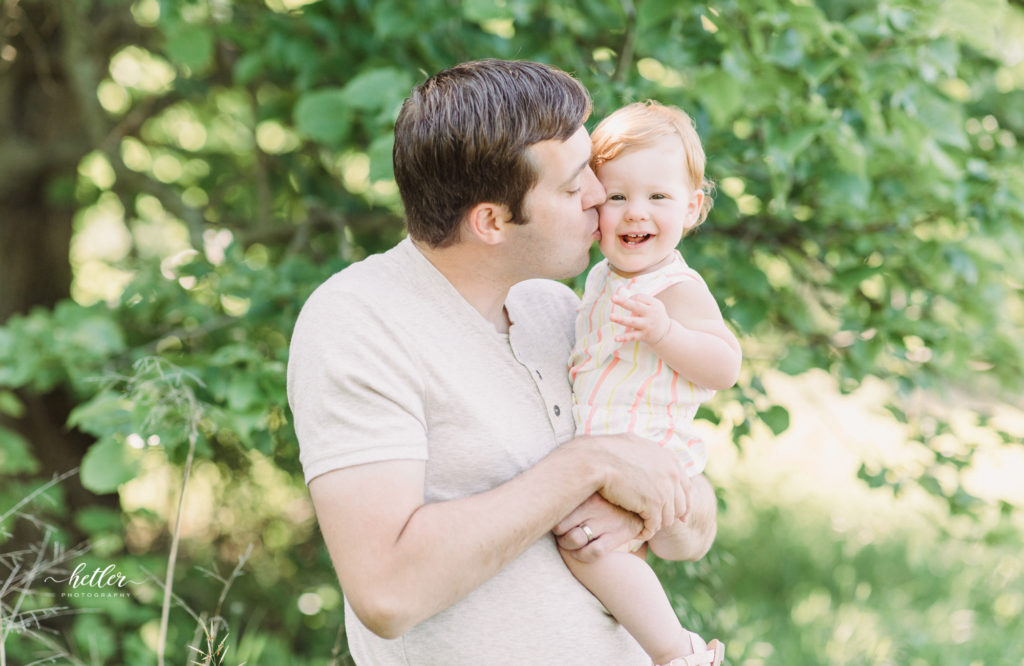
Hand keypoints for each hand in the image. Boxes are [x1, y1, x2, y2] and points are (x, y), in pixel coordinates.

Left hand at [553, 494, 642, 561]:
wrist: (642, 504)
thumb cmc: (607, 496)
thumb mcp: (592, 487)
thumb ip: (573, 488)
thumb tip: (543, 484)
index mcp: (586, 488)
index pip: (556, 505)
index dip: (551, 518)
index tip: (553, 520)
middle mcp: (596, 503)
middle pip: (560, 525)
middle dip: (558, 533)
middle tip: (560, 533)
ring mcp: (608, 519)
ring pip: (574, 539)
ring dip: (567, 545)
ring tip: (568, 543)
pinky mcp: (620, 533)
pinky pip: (593, 552)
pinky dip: (582, 555)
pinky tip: (580, 552)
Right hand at [572, 433, 690, 541]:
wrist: (596, 459)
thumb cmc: (608, 451)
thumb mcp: (636, 445)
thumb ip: (650, 455)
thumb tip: (653, 456)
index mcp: (671, 459)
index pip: (685, 487)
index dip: (681, 502)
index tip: (678, 514)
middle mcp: (672, 474)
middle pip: (680, 505)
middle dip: (669, 515)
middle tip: (655, 522)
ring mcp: (665, 490)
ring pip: (668, 518)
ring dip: (655, 524)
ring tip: (643, 526)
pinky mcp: (654, 504)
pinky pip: (654, 526)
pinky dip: (646, 531)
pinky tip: (638, 533)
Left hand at [610, 293, 671, 344]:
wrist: (666, 333)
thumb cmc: (655, 315)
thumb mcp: (655, 305)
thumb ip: (642, 300)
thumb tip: (626, 299)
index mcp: (653, 305)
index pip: (639, 298)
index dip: (630, 298)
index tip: (626, 300)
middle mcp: (651, 314)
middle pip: (636, 307)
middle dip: (624, 302)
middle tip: (613, 298)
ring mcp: (647, 326)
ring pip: (632, 322)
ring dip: (621, 319)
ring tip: (611, 316)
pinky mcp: (644, 336)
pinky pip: (632, 336)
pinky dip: (624, 338)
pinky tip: (616, 338)